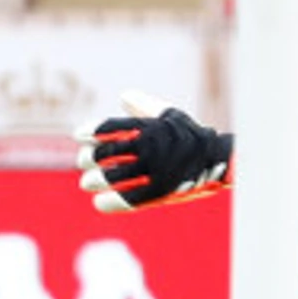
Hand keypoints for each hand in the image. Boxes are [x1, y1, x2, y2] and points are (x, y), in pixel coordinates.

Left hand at [78, 91, 235, 212]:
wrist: (219, 159)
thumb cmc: (191, 135)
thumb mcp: (169, 115)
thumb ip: (144, 106)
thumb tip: (124, 95)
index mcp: (148, 127)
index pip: (109, 128)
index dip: (90, 132)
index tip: (79, 135)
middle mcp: (148, 146)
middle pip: (105, 153)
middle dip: (89, 159)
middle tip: (84, 162)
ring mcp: (154, 169)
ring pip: (111, 177)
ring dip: (94, 181)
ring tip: (87, 182)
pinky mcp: (160, 190)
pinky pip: (128, 199)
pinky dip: (110, 202)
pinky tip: (99, 203)